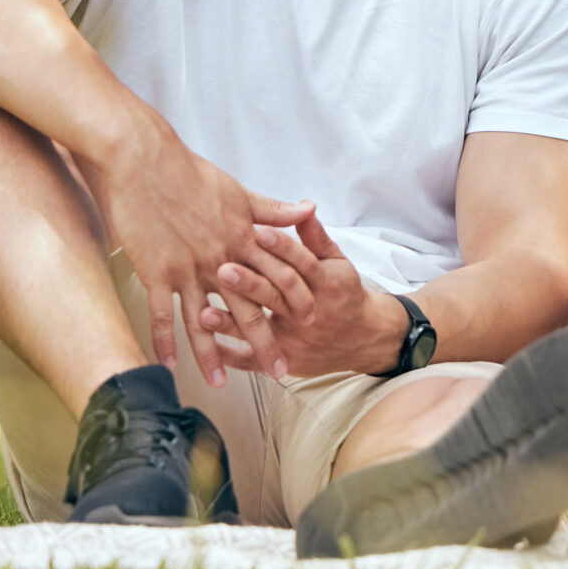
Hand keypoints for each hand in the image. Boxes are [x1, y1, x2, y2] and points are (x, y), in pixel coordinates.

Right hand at [88, 119, 313, 386]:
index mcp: (244, 237)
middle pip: (251, 307)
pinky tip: (168, 364)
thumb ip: (273, 209)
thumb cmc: (188, 173)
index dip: (297, 301)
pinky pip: (162, 313)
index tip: (310, 323)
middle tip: (281, 370)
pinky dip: (165, 340)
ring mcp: (188, 267)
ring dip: (212, 353)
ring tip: (221, 383)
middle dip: (267, 341)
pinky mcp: (156, 270)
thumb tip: (308, 210)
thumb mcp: (238, 191)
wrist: (142, 160)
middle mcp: (222, 257)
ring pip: (206, 319)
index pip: (281, 276)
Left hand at [203, 207, 406, 379]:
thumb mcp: (337, 262)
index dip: (282, 248)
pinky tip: (206, 346)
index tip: (260, 233)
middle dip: (249, 283)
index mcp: (325, 285)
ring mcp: (296, 340)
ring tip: (203, 313)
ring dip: (231, 323)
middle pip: (277, 297)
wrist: (363, 338)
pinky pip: (253, 361)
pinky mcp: (286, 360)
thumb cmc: (344, 294)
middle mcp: (310, 314)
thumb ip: (316, 238)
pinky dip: (229, 355)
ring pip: (262, 330)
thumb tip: (303, 207)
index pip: (302, 264)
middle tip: (222, 269)